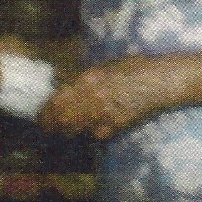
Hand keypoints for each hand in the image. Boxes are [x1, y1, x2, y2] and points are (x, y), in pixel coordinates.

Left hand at [38, 59, 156, 139]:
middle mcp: (91, 98)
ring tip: (61, 131)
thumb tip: (68, 86)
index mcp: (88, 79)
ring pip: (74, 129)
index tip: (41, 114)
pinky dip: (88, 134)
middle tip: (45, 128)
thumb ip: (86, 78)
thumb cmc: (136, 67)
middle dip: (50, 125)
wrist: (160, 82)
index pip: (57, 100)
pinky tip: (88, 131)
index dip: (46, 110)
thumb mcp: (107, 66)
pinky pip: (94, 134)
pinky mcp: (115, 126)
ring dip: (65, 131)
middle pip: (61, 119)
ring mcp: (103, 114)